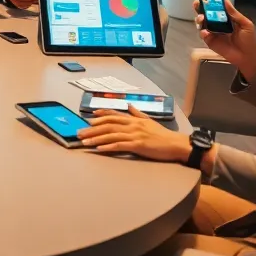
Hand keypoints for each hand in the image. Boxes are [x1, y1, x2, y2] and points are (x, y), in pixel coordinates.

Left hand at [76, 105, 191, 161]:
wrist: (175, 144)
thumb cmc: (163, 135)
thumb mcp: (149, 121)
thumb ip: (137, 114)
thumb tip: (129, 106)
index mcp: (134, 119)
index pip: (114, 115)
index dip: (100, 115)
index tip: (89, 117)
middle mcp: (132, 125)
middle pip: (108, 125)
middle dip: (92, 128)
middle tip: (80, 132)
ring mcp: (135, 135)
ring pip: (111, 135)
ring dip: (96, 138)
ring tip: (85, 142)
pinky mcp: (138, 145)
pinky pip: (119, 145)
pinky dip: (108, 146)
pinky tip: (99, 148)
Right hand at [193, 0, 255, 77]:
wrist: (247, 56)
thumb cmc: (248, 40)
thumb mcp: (245, 24)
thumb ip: (234, 14)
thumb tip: (226, 0)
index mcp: (226, 18)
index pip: (215, 8)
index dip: (209, 2)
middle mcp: (217, 24)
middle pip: (205, 14)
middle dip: (199, 8)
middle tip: (196, 4)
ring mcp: (212, 33)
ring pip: (202, 23)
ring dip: (199, 19)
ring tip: (201, 18)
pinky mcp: (210, 42)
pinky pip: (203, 35)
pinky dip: (202, 32)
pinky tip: (205, 32)